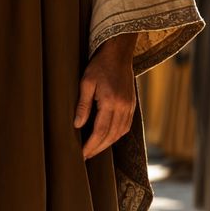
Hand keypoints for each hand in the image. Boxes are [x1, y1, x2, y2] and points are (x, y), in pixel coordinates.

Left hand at [74, 34, 136, 159]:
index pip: (100, 131)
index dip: (91, 145)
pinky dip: (116, 135)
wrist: (119, 54)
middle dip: (98, 148)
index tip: (82, 154)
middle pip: (111, 135)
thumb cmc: (100, 66)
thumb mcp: (86, 82)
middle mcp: (123, 107)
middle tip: (86, 156)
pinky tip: (107, 137)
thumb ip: (82, 105)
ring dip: (107, 143)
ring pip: (120, 133)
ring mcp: (130, 106)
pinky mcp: (132, 105)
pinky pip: (126, 126)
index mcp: (111, 101)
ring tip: (94, 149)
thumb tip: (77, 125)